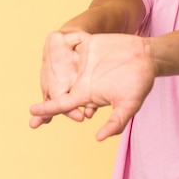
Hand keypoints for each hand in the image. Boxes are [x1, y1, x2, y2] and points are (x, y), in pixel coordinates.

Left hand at [29, 32, 155, 140]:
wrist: (148, 57)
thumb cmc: (139, 83)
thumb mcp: (128, 105)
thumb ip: (116, 123)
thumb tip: (99, 139)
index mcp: (87, 93)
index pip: (63, 104)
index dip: (48, 108)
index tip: (33, 112)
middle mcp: (82, 78)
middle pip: (57, 87)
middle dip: (44, 96)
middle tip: (30, 110)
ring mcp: (83, 61)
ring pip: (59, 64)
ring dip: (47, 65)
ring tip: (35, 65)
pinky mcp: (88, 44)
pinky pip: (70, 43)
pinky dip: (60, 42)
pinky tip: (50, 40)